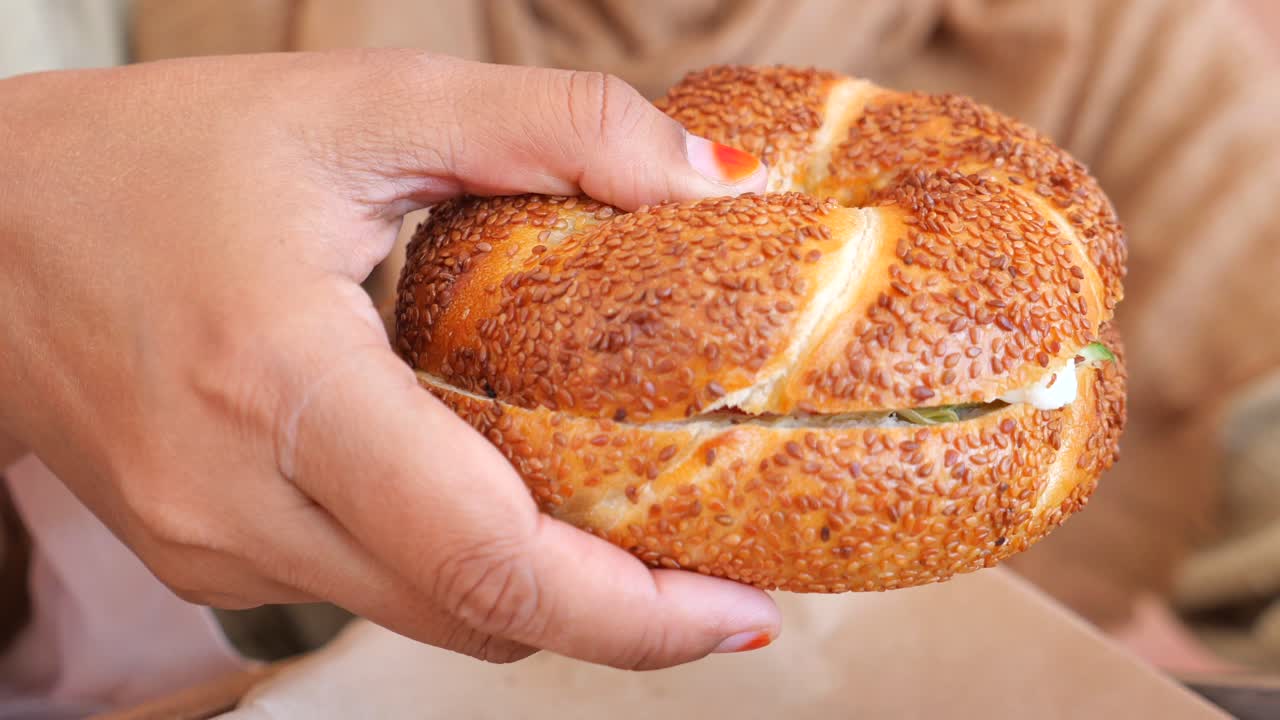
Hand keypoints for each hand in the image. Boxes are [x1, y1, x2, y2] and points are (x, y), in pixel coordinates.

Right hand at [0, 50, 776, 668]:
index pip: (486, 559)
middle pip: (476, 615)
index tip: (740, 616)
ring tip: (625, 526)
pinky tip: (494, 489)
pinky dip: (457, 562)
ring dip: (539, 586)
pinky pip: (373, 587)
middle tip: (716, 575)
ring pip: (431, 616)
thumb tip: (716, 186)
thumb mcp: (365, 107)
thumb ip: (552, 129)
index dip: (634, 614)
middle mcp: (238, 500)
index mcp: (280, 382)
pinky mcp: (205, 555)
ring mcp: (212, 546)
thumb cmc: (168, 156)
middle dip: (616, 616)